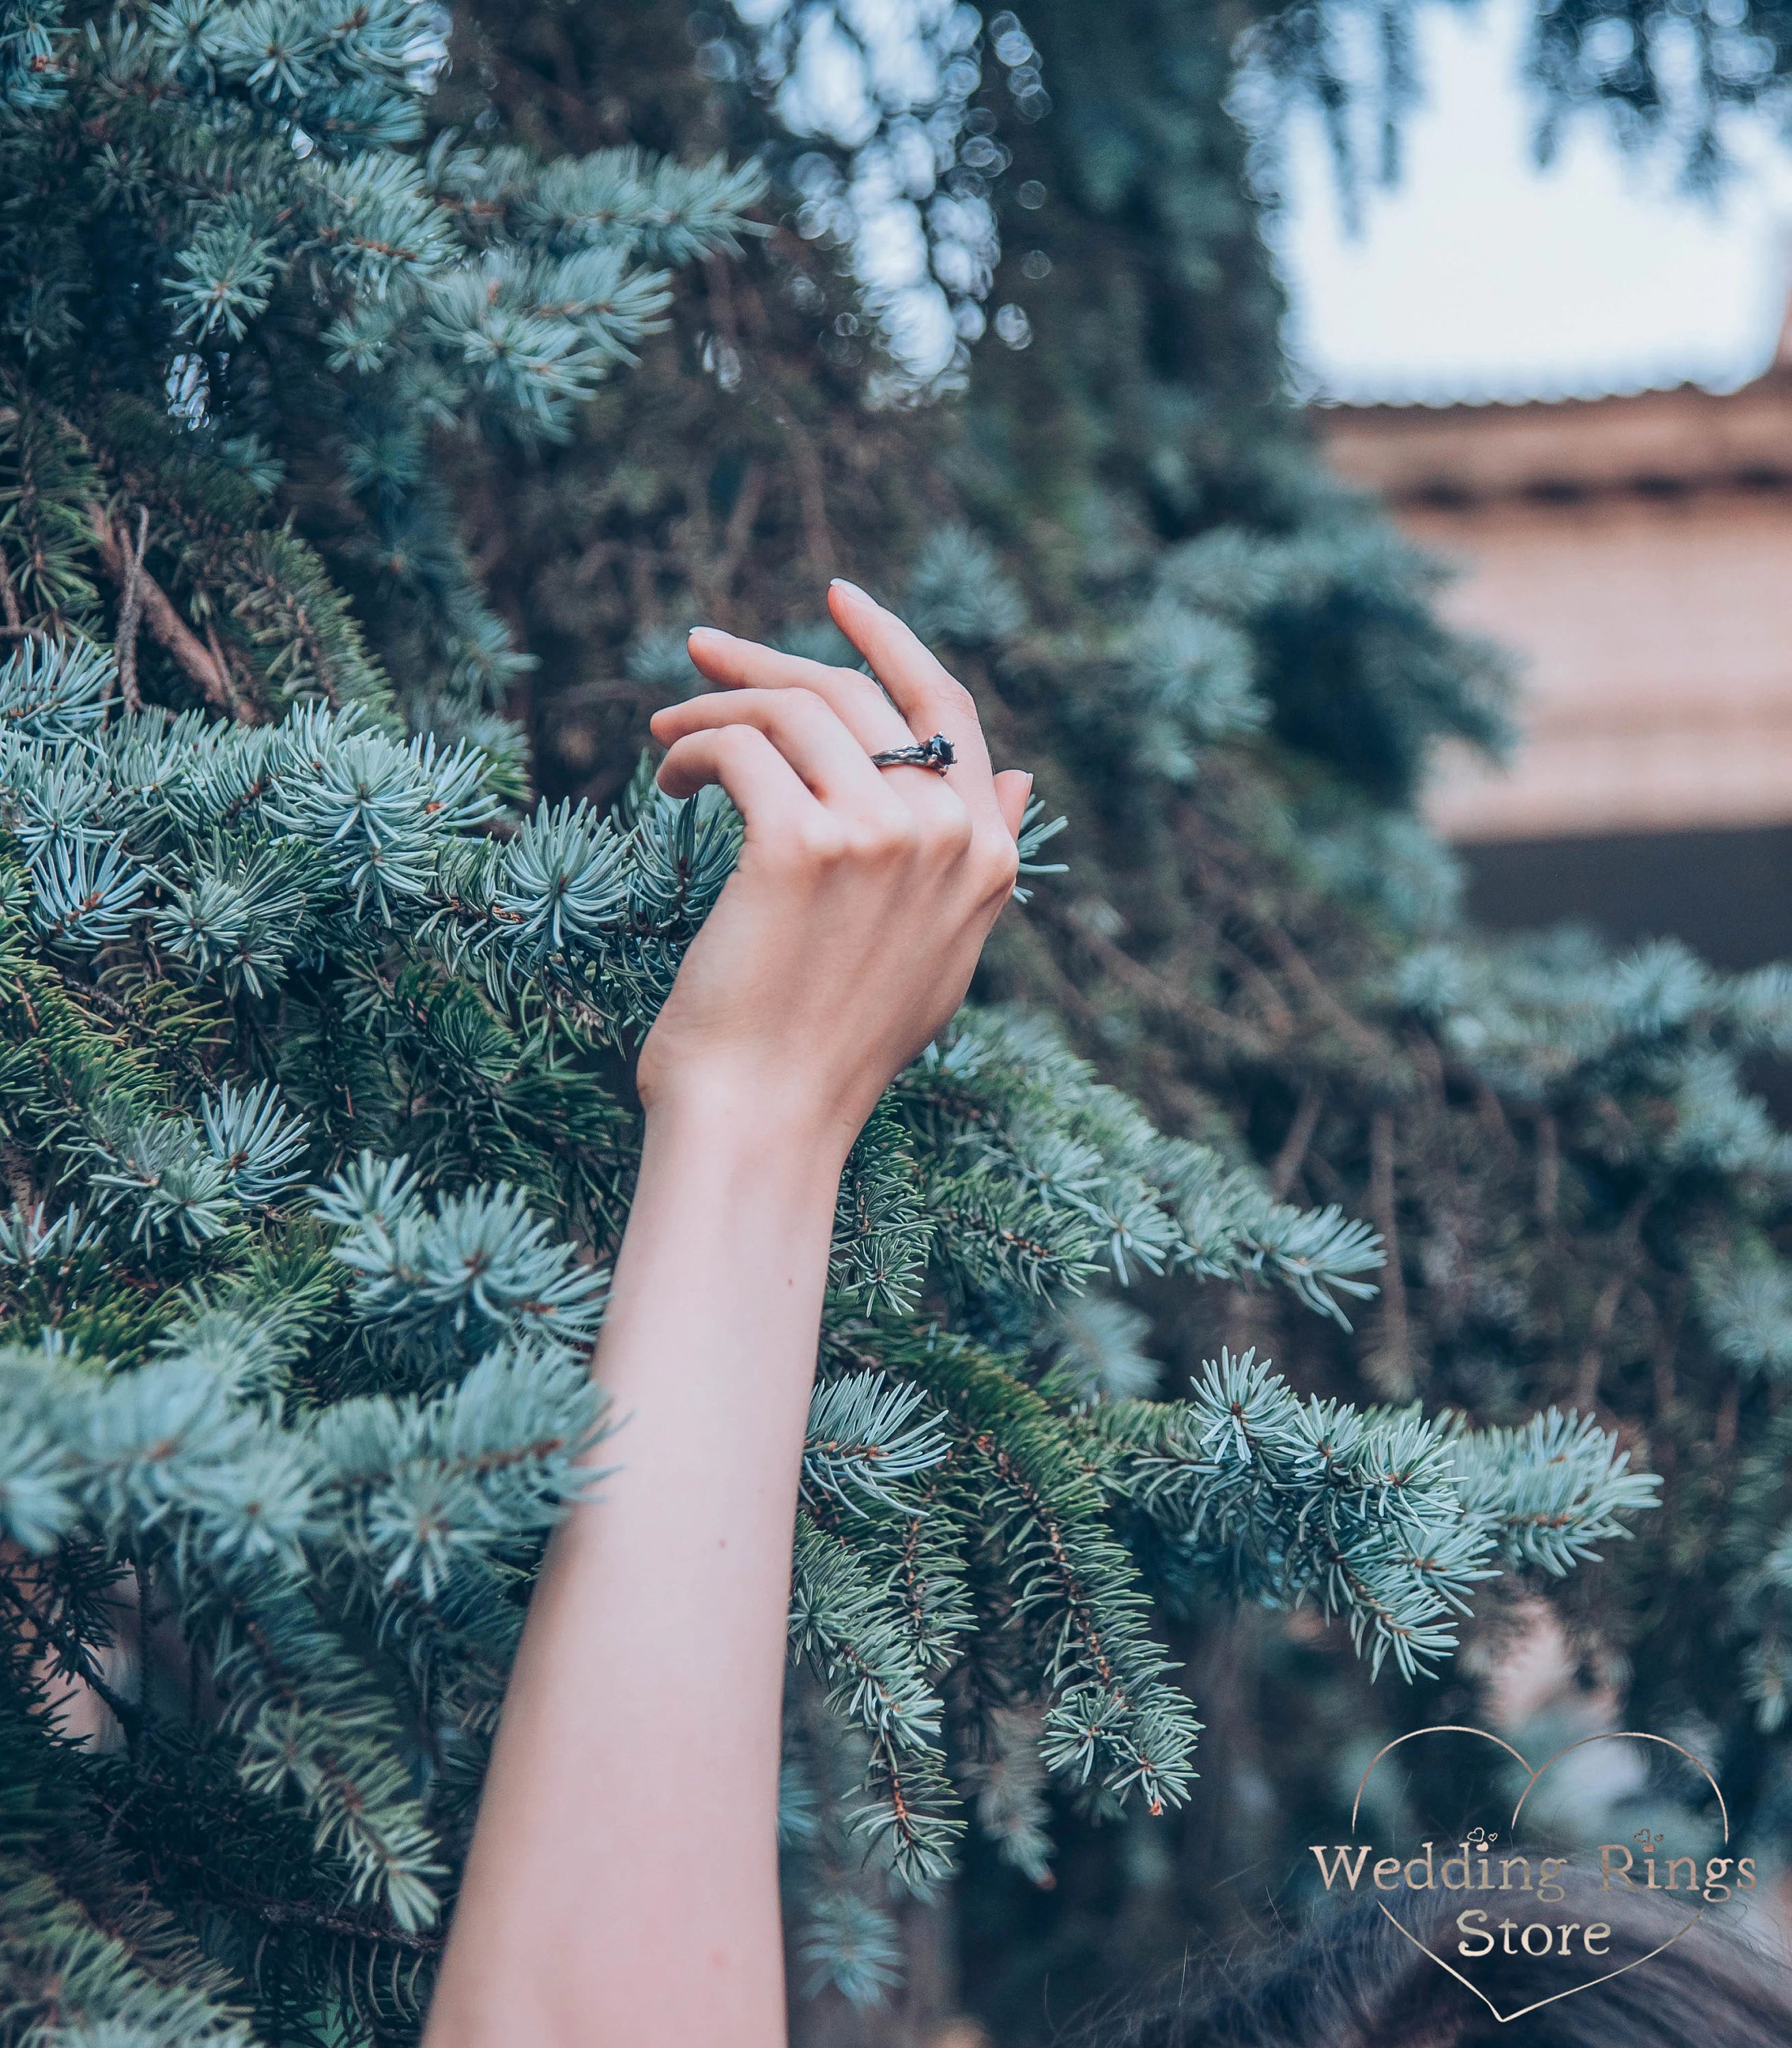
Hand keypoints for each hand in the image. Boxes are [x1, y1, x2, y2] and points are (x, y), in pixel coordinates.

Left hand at [637, 579, 1029, 1163]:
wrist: (767, 1118)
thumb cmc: (830, 1046)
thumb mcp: (935, 953)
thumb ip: (975, 859)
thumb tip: (1021, 779)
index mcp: (987, 859)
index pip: (948, 709)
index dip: (891, 641)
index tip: (837, 598)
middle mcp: (947, 837)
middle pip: (856, 694)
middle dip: (770, 660)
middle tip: (703, 650)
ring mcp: (881, 836)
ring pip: (790, 709)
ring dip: (715, 710)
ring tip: (669, 742)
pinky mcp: (801, 844)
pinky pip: (738, 747)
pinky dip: (693, 750)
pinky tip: (669, 785)